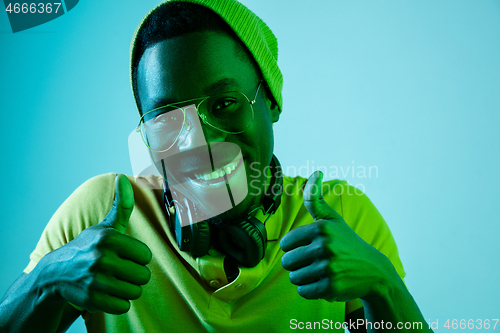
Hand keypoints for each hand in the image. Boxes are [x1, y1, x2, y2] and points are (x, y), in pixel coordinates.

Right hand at [40, 175, 151, 313]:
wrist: (57, 272)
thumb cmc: (89, 247)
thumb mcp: (105, 225)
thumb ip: (122, 204)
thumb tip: (123, 177)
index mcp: (108, 238)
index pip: (146, 255)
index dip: (138, 257)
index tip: (125, 256)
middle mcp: (101, 258)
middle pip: (143, 276)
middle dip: (134, 275)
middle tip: (119, 270)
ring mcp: (95, 281)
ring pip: (135, 292)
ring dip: (127, 289)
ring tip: (113, 281)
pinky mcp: (92, 300)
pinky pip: (123, 306)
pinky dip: (118, 302)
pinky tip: (106, 293)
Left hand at [280, 171, 394, 301]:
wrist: (374, 271)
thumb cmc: (347, 243)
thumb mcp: (333, 220)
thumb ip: (316, 199)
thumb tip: (315, 172)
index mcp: (321, 228)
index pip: (286, 243)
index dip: (295, 248)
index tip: (310, 248)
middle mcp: (324, 246)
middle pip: (287, 262)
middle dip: (298, 265)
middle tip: (316, 263)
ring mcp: (327, 267)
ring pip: (294, 278)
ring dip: (304, 278)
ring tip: (321, 273)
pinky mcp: (330, 286)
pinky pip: (303, 291)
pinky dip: (311, 290)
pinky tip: (325, 283)